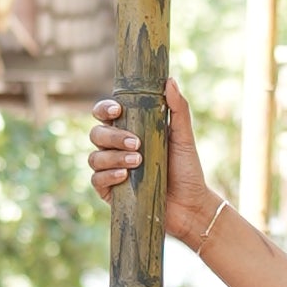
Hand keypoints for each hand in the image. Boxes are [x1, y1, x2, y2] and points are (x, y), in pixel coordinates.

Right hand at [87, 78, 219, 244]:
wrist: (191, 206)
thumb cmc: (187, 170)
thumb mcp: (184, 137)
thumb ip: (178, 109)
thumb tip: (169, 80)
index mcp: (129, 131)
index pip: (105, 114)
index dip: (104, 109)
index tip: (118, 111)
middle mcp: (116, 149)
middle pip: (96, 134)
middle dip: (113, 136)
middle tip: (137, 143)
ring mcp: (111, 171)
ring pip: (94, 157)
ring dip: (113, 157)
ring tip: (137, 161)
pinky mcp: (110, 193)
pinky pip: (96, 180)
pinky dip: (108, 176)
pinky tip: (125, 176)